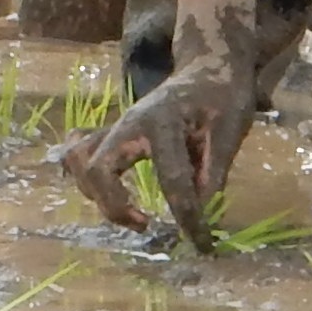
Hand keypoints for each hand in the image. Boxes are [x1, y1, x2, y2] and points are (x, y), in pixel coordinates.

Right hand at [61, 0, 264, 236]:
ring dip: (97, 195)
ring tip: (130, 214)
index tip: (202, 243)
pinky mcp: (114, 133)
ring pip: (81, 162)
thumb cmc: (222, 96)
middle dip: (116, 207)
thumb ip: (215, 169)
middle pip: (98, 169)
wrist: (208, 67)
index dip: (188, 217)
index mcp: (162, 122)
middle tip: (147, 225)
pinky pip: (80, 153)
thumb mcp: (230, 129)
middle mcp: (129, 123)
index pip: (171, 180)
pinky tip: (106, 196)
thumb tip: (202, 211)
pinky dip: (86, 178)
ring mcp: (117, 127)